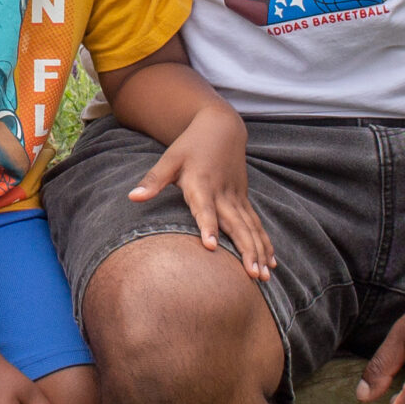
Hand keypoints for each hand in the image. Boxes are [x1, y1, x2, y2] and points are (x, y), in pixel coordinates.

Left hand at [127, 113, 272, 279]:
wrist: (221, 127)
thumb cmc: (189, 145)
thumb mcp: (169, 159)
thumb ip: (153, 180)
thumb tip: (132, 198)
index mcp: (201, 183)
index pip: (204, 209)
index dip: (208, 227)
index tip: (211, 247)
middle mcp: (222, 193)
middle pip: (236, 225)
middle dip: (246, 250)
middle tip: (252, 275)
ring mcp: (236, 197)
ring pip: (251, 227)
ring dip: (259, 251)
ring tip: (264, 276)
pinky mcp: (243, 199)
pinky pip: (256, 224)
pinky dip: (265, 242)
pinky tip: (272, 262)